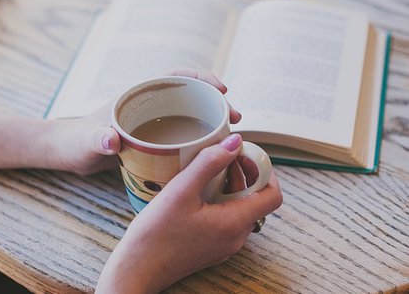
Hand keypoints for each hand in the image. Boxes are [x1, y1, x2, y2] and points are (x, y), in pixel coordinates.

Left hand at [44, 68, 240, 174]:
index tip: (222, 90)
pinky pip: (185, 133)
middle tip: (237, 119)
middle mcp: (152, 104)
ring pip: (192, 114)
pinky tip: (211, 152)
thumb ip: (96, 140)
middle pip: (193, 95)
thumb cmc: (77, 143)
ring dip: (214, 120)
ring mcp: (156, 121)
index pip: (177, 75)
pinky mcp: (157, 139)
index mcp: (140, 94)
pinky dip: (201, 138)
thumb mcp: (86, 144)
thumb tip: (111, 140)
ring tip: (232, 136)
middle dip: (217, 102)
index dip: (202, 77)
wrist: (73, 153)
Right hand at [95, 134, 282, 293]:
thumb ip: (209, 163)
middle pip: (256, 199)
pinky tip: (200, 191)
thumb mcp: (181, 191)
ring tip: (209, 170)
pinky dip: (221, 200)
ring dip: (232, 186)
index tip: (245, 156)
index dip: (265, 171)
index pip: (273, 196)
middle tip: (223, 156)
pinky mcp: (213, 246)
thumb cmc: (155, 234)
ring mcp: (225, 244)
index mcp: (235, 223)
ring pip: (241, 208)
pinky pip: (228, 218)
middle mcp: (236, 237)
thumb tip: (235, 142)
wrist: (137, 269)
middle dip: (245, 174)